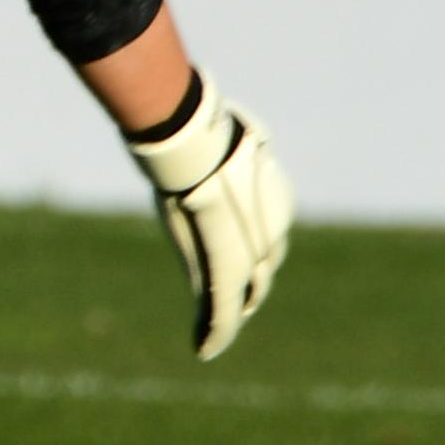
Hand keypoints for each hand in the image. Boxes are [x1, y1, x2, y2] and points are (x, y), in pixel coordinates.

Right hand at [128, 76, 293, 358]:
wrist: (197, 153)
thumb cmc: (197, 133)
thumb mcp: (205, 130)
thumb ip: (198, 127)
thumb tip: (172, 95)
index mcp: (272, 203)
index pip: (266, 240)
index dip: (255, 256)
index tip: (241, 261)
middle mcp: (270, 235)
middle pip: (259, 273)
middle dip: (248, 290)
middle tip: (237, 308)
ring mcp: (251, 258)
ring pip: (242, 295)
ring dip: (227, 315)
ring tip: (214, 336)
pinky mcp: (228, 276)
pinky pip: (221, 312)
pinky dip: (214, 333)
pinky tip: (204, 350)